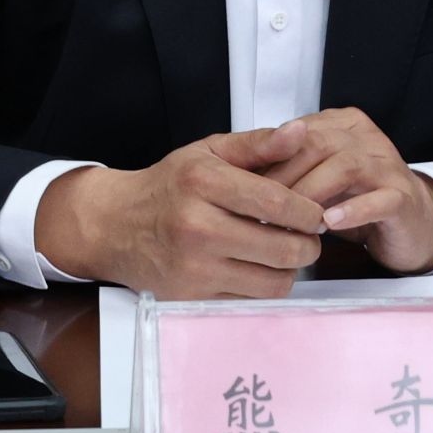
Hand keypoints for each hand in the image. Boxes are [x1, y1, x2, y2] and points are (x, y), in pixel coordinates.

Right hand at [34, 126, 327, 297]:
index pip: (277, 203)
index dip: (309, 212)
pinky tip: (259, 267)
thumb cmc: (169, 185)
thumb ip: (258, 144)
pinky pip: (250, 300)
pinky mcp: (192, 297)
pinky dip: (264, 285)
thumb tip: (300, 133)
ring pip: (273, 281)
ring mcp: (194, 266)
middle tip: (309, 236)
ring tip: (286, 251)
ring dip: (290, 269)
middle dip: (308, 244)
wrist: (115, 225)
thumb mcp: (208, 152)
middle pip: (282, 248)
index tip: (317, 213)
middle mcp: (197, 226)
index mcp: (204, 182)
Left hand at [258, 108, 432, 274]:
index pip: (297, 134)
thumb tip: (241, 176)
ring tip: (290, 220)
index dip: (268, 161)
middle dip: (284, 178)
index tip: (243, 188)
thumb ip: (289, 167)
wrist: (412, 223)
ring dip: (312, 194)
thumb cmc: (357, 199)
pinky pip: (378, 199)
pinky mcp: (403, 196)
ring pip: (344, 168)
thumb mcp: (319, 176)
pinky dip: (352, 210)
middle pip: (317, 145)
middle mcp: (365, 137)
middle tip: (258, 208)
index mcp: (341, 124)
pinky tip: (330, 223)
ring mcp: (387, 164)